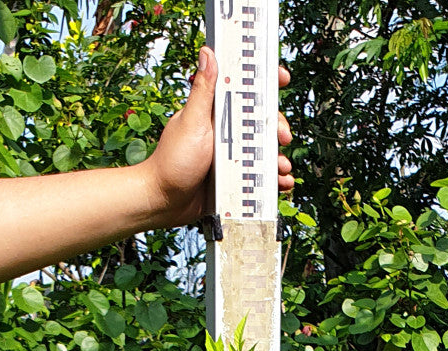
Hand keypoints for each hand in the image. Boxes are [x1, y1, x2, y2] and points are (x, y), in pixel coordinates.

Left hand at [143, 50, 293, 225]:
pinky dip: (271, 180)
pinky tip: (281, 182)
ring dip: (277, 158)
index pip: (244, 90)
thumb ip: (203, 90)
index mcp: (216, 113)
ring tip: (282, 167)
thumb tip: (208, 52)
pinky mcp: (233, 179)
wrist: (165, 202)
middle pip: (260, 123)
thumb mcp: (191, 122)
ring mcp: (230, 156)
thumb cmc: (172, 161)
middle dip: (277, 128)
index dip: (265, 82)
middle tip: (282, 137)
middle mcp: (225, 132)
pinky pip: (258, 176)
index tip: (281, 78)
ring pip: (262, 151)